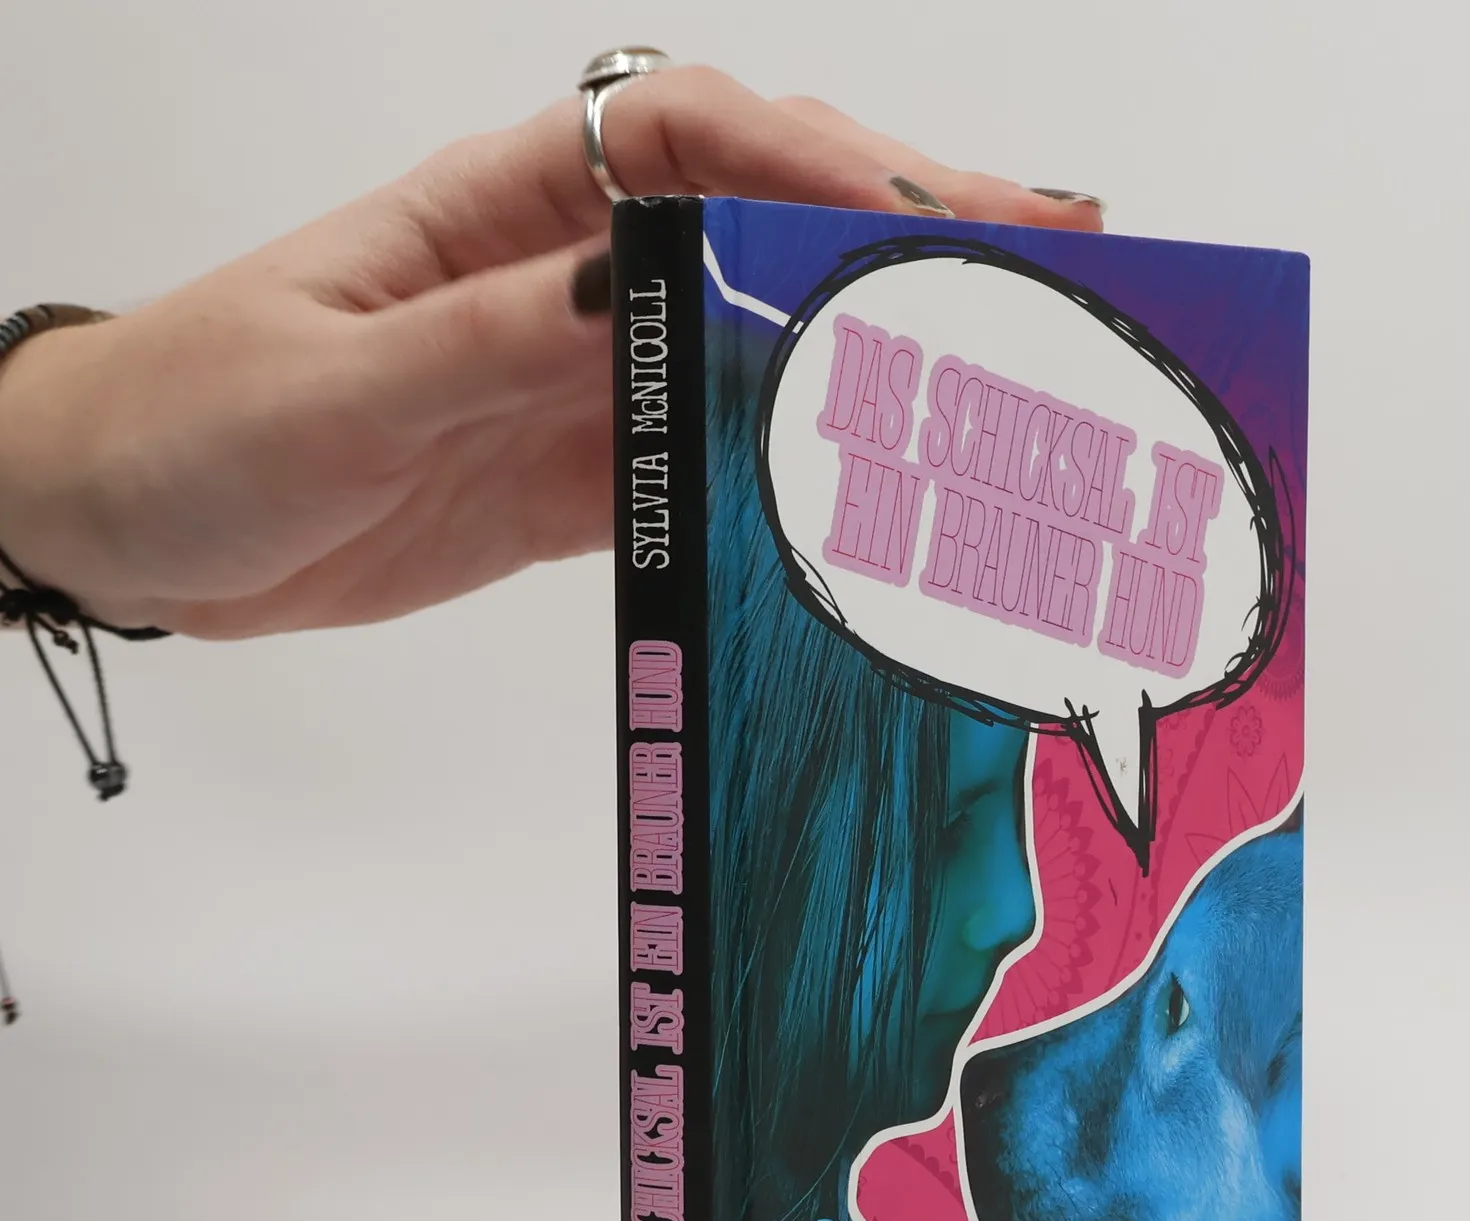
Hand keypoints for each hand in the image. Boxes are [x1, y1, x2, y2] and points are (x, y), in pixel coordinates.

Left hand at [0, 70, 1100, 637]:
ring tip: (1001, 374)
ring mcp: (580, 380)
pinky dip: (791, 477)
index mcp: (495, 207)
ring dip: (871, 355)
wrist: (120, 524)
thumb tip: (634, 297)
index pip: (684, 142)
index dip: (812, 163)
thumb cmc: (185, 422)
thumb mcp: (328, 385)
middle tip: (1045, 254)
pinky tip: (874, 496)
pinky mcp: (577, 476)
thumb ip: (484, 343)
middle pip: (757, 220)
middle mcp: (561, 275)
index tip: (923, 218)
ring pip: (754, 343)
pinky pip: (707, 466)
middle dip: (896, 229)